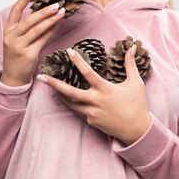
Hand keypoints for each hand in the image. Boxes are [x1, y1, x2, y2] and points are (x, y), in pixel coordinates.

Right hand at [0, 0, 65, 85]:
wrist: (12, 77)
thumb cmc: (16, 55)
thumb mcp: (16, 39)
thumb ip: (26, 26)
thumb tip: (42, 10)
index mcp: (7, 31)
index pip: (15, 11)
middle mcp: (12, 37)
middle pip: (29, 20)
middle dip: (43, 11)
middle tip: (56, 4)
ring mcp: (20, 47)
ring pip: (37, 30)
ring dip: (50, 20)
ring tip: (61, 12)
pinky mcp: (29, 55)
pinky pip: (43, 40)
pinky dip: (51, 31)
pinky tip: (58, 24)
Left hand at [37, 46, 151, 145]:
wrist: (137, 130)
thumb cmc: (137, 104)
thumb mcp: (135, 83)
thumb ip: (130, 64)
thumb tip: (131, 47)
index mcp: (106, 89)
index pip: (88, 73)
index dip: (78, 61)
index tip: (68, 51)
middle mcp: (96, 101)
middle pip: (70, 92)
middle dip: (54, 84)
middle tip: (41, 77)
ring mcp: (92, 113)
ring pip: (71, 103)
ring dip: (61, 95)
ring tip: (51, 87)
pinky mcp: (91, 122)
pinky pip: (81, 111)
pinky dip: (77, 104)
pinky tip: (75, 99)